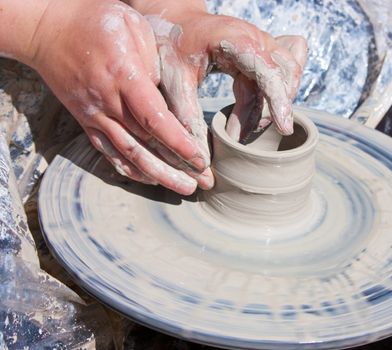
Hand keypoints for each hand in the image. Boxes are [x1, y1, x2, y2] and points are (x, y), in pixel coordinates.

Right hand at [27, 0, 212, 194]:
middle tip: (204, 183)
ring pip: (130, 154)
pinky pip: (109, 152)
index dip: (178, 142)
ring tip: (184, 188)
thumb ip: (154, 63)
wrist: (48, 29)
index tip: (200, 159)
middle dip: (178, 166)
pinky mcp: (86, 121)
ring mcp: (95, 115)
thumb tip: (166, 96)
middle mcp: (109, 102)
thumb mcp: (133, 26)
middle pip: (148, 143)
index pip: (155, 119)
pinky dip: (130, 169)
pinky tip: (150, 180)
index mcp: (124, 77)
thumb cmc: (95, 21)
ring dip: (159, 176)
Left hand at [135, 1, 306, 140]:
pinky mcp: (264, 49)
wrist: (174, 22)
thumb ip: (187, 119)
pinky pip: (285, 69)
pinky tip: (264, 107)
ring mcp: (263, 42)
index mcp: (234, 39)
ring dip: (271, 107)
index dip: (278, 100)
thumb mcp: (173, 83)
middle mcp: (256, 38)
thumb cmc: (171, 48)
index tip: (284, 129)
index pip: (267, 70)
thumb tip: (202, 160)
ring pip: (286, 77)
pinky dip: (279, 91)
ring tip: (243, 130)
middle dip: (266, 113)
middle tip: (238, 138)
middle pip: (281, 79)